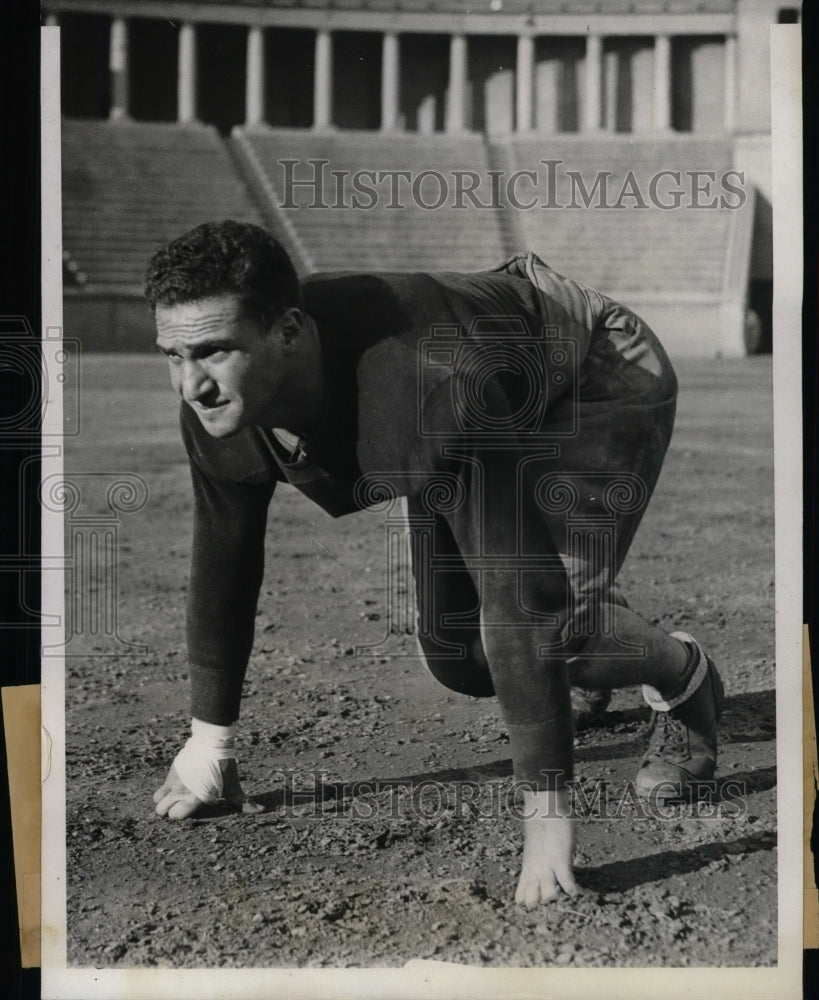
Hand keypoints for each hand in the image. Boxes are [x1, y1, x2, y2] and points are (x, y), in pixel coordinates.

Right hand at [153, 758, 262, 818]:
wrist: (212, 742)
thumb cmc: (224, 767)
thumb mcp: (233, 786)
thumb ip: (244, 802)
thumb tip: (261, 811)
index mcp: (194, 798)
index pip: (176, 816)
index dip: (181, 816)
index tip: (190, 810)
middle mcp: (180, 791)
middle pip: (161, 811)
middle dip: (169, 811)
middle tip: (181, 806)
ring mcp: (173, 781)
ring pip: (157, 800)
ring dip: (164, 801)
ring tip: (176, 799)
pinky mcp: (170, 772)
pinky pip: (160, 787)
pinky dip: (165, 790)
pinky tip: (178, 786)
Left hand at [515, 788, 578, 905]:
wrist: (543, 808)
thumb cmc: (540, 823)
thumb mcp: (534, 846)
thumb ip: (538, 859)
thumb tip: (545, 863)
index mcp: (527, 868)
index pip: (521, 896)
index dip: (529, 902)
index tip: (536, 900)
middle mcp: (535, 871)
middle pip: (532, 902)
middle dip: (541, 903)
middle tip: (551, 895)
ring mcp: (547, 867)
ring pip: (548, 897)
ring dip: (557, 897)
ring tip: (563, 890)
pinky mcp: (561, 862)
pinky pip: (568, 885)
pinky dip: (574, 890)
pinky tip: (577, 889)